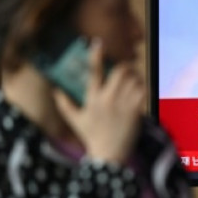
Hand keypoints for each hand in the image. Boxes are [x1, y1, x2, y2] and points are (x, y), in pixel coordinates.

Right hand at [54, 39, 143, 163]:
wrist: (108, 154)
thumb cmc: (91, 136)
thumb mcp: (75, 120)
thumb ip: (64, 104)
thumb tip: (55, 90)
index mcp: (93, 99)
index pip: (94, 72)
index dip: (96, 55)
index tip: (98, 43)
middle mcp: (108, 99)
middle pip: (120, 71)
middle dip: (124, 67)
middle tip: (125, 70)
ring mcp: (123, 105)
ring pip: (134, 79)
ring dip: (134, 77)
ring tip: (132, 81)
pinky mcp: (136, 111)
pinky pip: (143, 91)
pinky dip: (142, 88)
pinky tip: (139, 91)